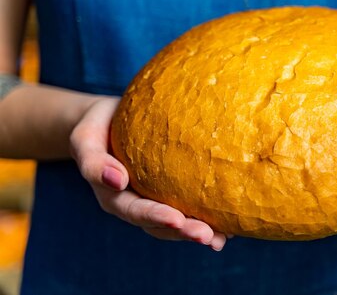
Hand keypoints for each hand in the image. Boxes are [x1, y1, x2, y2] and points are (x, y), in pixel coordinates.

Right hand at [70, 97, 227, 250]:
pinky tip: (230, 220)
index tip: (177, 219)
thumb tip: (117, 180)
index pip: (135, 211)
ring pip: (177, 221)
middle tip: (208, 236)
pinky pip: (190, 204)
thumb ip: (93, 162)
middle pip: (160, 224)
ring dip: (200, 230)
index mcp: (114, 196)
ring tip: (223, 237)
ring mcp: (155, 198)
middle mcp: (136, 203)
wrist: (107, 119)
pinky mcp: (172, 188)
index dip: (156, 217)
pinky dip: (209, 214)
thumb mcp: (84, 140)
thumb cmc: (96, 128)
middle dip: (184, 232)